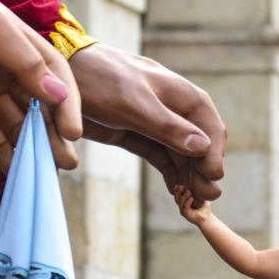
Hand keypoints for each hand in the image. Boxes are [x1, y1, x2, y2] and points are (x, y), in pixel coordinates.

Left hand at [0, 1, 80, 172]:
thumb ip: (27, 61)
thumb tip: (59, 94)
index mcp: (21, 47)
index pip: (55, 76)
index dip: (67, 105)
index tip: (73, 133)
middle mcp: (8, 70)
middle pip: (37, 106)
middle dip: (51, 134)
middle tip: (66, 162)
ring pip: (13, 124)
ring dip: (27, 147)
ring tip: (38, 171)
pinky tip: (10, 166)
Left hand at [70, 43, 225, 200]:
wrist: (62, 74)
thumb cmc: (101, 79)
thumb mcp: (134, 104)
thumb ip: (168, 127)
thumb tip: (203, 147)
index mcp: (181, 95)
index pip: (211, 127)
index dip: (215, 154)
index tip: (212, 178)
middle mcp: (173, 110)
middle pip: (199, 145)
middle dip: (203, 171)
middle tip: (202, 199)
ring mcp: (155, 123)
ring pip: (181, 155)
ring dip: (188, 177)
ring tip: (190, 203)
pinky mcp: (135, 134)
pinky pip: (161, 157)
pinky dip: (170, 174)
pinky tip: (176, 192)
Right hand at [174, 185, 211, 224]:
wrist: (207, 218)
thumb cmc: (204, 208)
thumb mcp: (200, 198)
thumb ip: (198, 192)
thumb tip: (199, 182)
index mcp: (184, 202)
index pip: (178, 196)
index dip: (176, 191)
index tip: (178, 185)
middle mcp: (182, 207)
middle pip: (177, 199)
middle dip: (178, 192)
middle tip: (181, 186)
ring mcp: (183, 211)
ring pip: (180, 203)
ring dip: (184, 196)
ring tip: (188, 191)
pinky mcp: (186, 215)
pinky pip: (185, 207)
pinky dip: (188, 202)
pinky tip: (191, 198)